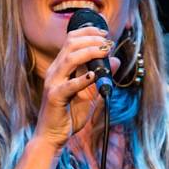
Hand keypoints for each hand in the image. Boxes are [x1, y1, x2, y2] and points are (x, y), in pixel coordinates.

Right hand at [33, 26, 120, 150]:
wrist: (52, 136)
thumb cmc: (69, 115)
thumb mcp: (90, 93)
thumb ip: (102, 77)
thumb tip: (116, 61)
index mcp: (61, 67)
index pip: (71, 40)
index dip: (88, 32)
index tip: (105, 32)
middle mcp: (55, 71)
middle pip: (70, 44)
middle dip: (91, 38)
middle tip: (108, 41)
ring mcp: (53, 83)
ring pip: (69, 58)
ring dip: (89, 51)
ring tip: (105, 51)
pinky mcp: (55, 97)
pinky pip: (69, 85)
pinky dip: (82, 79)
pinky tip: (95, 75)